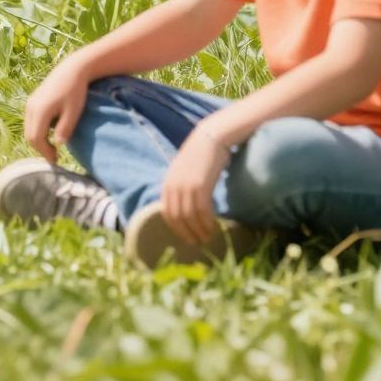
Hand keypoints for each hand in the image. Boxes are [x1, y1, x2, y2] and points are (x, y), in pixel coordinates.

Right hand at [22, 60, 90, 161]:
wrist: (72, 69)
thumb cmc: (75, 91)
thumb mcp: (74, 111)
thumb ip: (65, 129)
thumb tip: (57, 145)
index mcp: (40, 111)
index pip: (36, 139)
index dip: (45, 152)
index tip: (56, 161)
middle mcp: (31, 107)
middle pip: (30, 136)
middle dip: (41, 148)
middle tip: (54, 157)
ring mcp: (30, 103)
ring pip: (29, 129)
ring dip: (39, 140)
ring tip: (53, 147)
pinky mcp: (32, 100)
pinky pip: (31, 121)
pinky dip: (38, 130)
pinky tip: (51, 132)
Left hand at [159, 123, 232, 246]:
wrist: (211, 137)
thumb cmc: (201, 155)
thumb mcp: (184, 171)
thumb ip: (181, 186)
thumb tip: (184, 207)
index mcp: (168, 183)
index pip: (167, 212)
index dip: (176, 228)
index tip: (186, 237)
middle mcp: (174, 185)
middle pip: (177, 218)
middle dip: (187, 233)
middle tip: (197, 243)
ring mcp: (186, 185)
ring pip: (190, 217)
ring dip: (199, 231)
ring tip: (207, 238)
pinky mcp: (200, 185)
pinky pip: (202, 211)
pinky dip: (207, 222)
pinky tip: (213, 228)